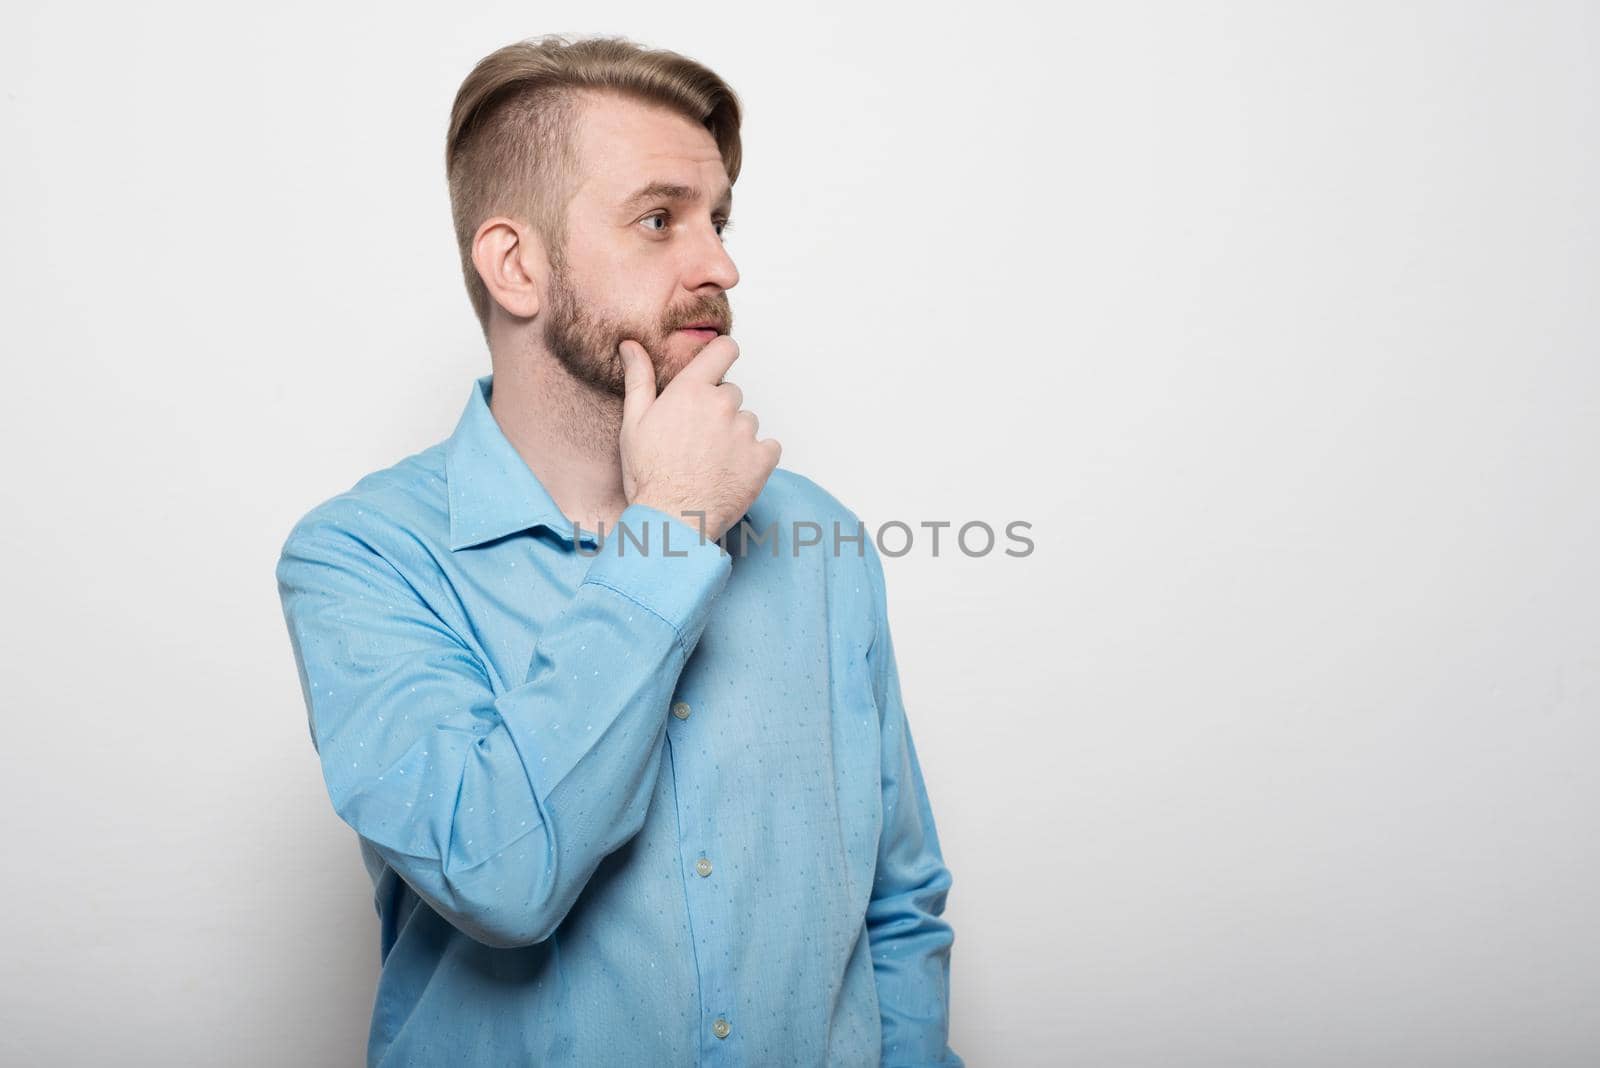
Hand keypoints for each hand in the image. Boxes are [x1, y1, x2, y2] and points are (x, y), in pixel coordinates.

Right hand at [618, 335, 780, 543]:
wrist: (673, 519)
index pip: (724, 349)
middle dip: (719, 411)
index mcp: (691, 390)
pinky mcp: (763, 458)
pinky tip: (732, 472)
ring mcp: (745, 431)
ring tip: (712, 462)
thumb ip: (638, 379)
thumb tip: (631, 345)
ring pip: (748, 422)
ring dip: (736, 436)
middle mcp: (722, 404)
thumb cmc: (650, 474)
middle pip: (732, 393)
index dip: (723, 355)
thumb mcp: (634, 423)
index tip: (719, 367)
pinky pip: (769, 447)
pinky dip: (756, 458)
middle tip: (698, 441)